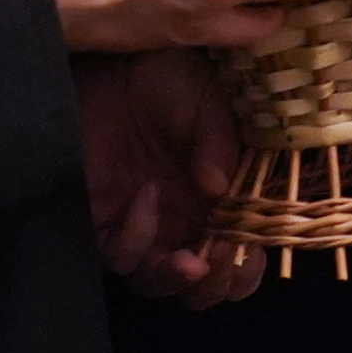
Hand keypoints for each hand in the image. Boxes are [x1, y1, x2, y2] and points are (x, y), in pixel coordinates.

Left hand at [77, 51, 259, 307]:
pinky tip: (146, 197)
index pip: (241, 259)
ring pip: (157, 283)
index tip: (248, 253)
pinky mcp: (103, 222)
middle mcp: (183, 222)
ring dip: (175, 278)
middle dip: (213, 287)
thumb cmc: (171, 81)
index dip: (246, 269)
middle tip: (218, 265)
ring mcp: (143, 226)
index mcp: (221, 203)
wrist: (114, 66)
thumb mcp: (210, 104)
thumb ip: (220, 144)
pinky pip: (118, 254)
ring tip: (189, 260)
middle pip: (200, 286)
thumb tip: (220, 190)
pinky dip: (137, 238)